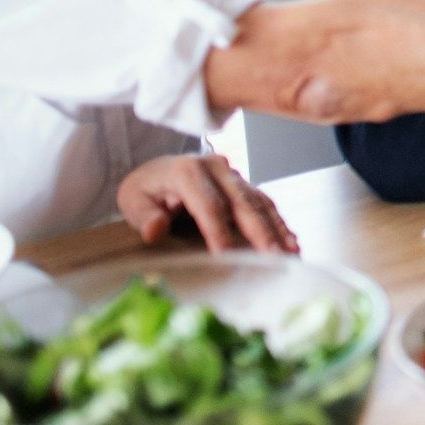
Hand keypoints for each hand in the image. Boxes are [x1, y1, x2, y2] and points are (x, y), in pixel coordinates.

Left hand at [116, 154, 298, 253]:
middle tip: (274, 256)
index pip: (208, 204)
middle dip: (260, 231)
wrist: (159, 170)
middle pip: (242, 202)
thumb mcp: (133, 199)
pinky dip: (278, 223)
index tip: (226, 255)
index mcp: (188, 171)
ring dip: (277, 228)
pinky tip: (291, 241)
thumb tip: (155, 229)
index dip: (218, 230)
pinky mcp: (244, 185)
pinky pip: (264, 203)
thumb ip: (144, 215)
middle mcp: (217, 168)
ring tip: (291, 252)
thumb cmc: (147, 189)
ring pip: (259, 202)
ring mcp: (234, 175)